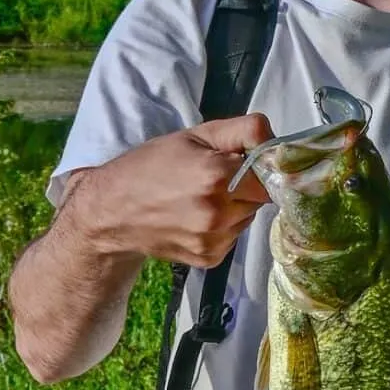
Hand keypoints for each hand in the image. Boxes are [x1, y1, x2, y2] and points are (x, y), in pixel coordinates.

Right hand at [66, 114, 275, 269]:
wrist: (112, 211)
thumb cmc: (151, 166)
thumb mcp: (195, 135)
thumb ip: (243, 131)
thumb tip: (277, 139)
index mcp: (217, 176)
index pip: (270, 176)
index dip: (260, 169)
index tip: (245, 165)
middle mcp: (218, 213)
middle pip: (260, 199)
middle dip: (247, 188)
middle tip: (217, 179)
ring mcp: (213, 240)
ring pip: (247, 220)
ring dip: (236, 209)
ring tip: (202, 198)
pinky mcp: (209, 259)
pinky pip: (232, 239)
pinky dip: (223, 228)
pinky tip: (196, 218)